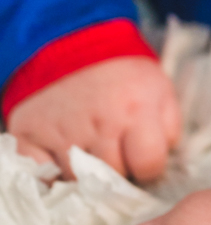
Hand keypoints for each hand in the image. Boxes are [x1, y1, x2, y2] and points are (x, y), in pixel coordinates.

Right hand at [6, 56, 180, 182]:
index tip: (141, 155)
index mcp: (136, 109)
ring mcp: (62, 131)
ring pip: (80, 180)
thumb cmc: (122, 73)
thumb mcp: (159, 89)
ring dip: (87, 172)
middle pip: (113, 178)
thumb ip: (168, 128)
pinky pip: (43, 175)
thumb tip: (161, 163)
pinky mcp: (28, 134)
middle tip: (114, 147)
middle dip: (118, 168)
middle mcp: (99, 122)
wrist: (72, 43)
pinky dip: (51, 172)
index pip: (149, 166)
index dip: (149, 166)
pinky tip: (61, 154)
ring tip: (90, 145)